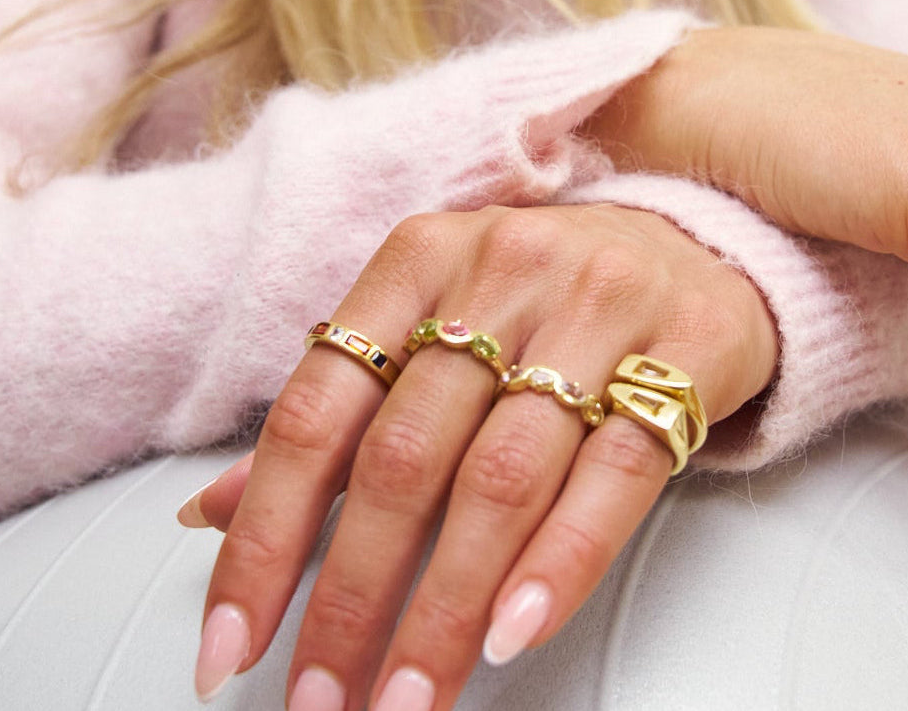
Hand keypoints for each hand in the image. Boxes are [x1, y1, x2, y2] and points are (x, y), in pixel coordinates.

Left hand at [189, 202, 775, 708]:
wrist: (695, 243)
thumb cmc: (544, 297)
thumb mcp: (432, 320)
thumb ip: (338, 412)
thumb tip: (213, 512)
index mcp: (420, 258)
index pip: (319, 409)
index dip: (267, 537)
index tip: (233, 643)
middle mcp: (503, 270)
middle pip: (405, 454)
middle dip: (353, 595)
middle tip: (325, 697)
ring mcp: (598, 305)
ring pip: (503, 474)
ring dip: (445, 605)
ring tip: (410, 695)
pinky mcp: (684, 349)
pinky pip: (615, 471)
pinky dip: (558, 562)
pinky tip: (512, 631)